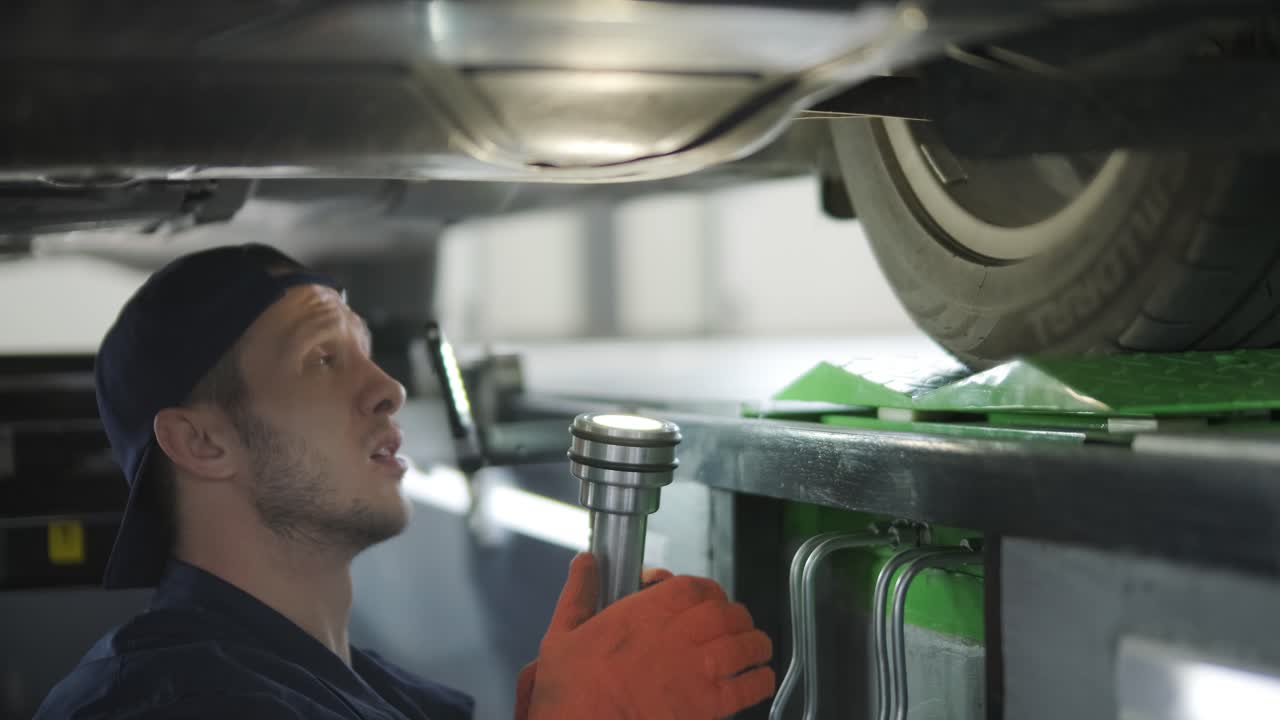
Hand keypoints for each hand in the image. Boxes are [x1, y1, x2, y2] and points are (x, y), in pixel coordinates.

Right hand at [517, 554, 774, 719]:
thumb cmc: (571, 690)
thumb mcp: (563, 633)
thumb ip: (579, 593)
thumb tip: (585, 563)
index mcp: (647, 612)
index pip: (696, 587)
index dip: (708, 591)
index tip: (707, 600)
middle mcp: (678, 635)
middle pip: (728, 613)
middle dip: (735, 617)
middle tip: (734, 626)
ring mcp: (697, 670)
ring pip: (746, 644)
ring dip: (755, 644)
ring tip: (754, 649)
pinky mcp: (709, 707)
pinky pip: (751, 686)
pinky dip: (761, 680)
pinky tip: (758, 679)